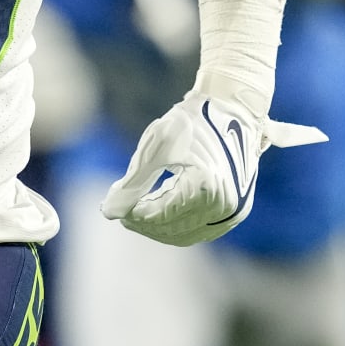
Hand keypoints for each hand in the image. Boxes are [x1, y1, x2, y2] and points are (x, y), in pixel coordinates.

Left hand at [99, 91, 324, 246]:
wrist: (232, 111)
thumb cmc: (192, 123)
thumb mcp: (157, 145)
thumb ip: (134, 181)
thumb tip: (109, 211)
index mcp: (207, 185)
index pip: (162, 214)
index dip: (134, 215)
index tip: (113, 209)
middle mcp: (225, 204)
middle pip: (173, 229)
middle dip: (144, 224)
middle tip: (121, 212)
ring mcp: (234, 211)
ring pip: (186, 234)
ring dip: (159, 228)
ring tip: (137, 213)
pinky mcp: (236, 212)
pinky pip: (200, 229)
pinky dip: (178, 226)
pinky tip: (158, 213)